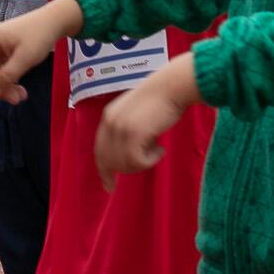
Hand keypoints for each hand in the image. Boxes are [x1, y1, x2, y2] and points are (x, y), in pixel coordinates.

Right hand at [0, 0, 82, 104]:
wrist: (53, 22)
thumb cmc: (39, 36)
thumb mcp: (25, 58)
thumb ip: (6, 76)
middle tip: (16, 99)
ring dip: (5, 88)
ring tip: (21, 95)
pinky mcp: (4, 54)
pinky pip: (1, 73)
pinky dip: (9, 82)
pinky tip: (20, 89)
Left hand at [93, 55, 197, 190]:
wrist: (173, 86)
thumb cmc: (162, 100)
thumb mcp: (137, 115)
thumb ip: (128, 131)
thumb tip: (128, 157)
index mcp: (109, 117)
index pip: (100, 151)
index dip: (104, 170)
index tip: (109, 186)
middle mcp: (110, 123)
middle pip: (109, 161)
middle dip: (127, 169)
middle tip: (148, 161)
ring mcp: (120, 128)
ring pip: (124, 164)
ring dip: (143, 162)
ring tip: (158, 148)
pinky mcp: (133, 134)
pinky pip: (137, 161)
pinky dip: (150, 161)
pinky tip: (161, 148)